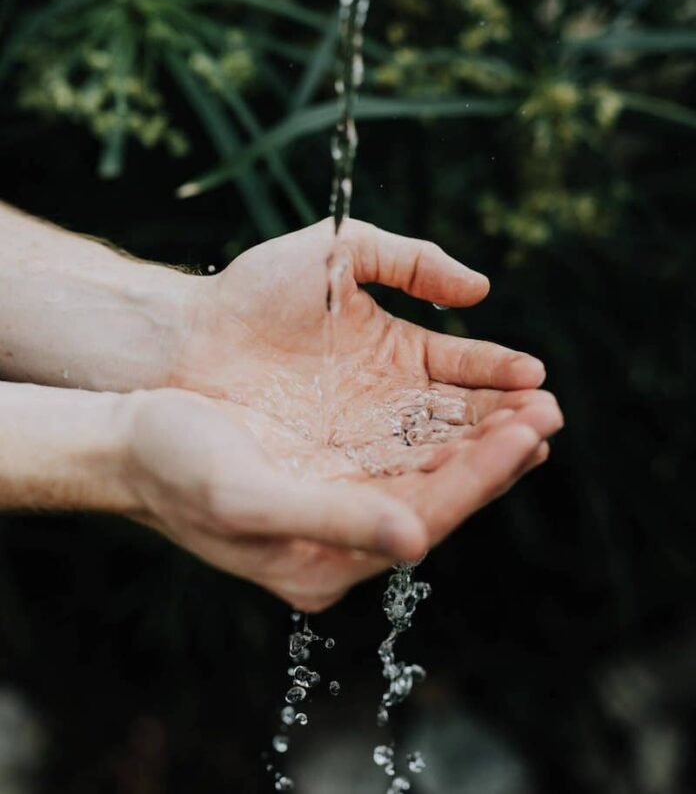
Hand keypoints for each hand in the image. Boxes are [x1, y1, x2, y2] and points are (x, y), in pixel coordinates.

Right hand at [123, 388, 560, 611]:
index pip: (424, 520)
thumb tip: (417, 542)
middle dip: (496, 457)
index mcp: (323, 562)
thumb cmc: (177, 469)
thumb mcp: (246, 498)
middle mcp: (342, 538)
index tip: (528, 436)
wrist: (133, 442)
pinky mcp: (334, 470)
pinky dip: (444, 429)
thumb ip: (331, 522)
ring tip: (530, 405)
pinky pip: (404, 452)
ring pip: (429, 474)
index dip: (479, 479)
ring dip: (479, 441)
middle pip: (439, 499)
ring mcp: (341, 502)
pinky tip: (474, 406)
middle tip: (550, 413)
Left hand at [174, 218, 556, 463]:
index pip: (464, 368)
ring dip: (481, 451)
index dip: (500, 372)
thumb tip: (480, 289)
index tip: (534, 377)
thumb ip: (409, 260)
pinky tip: (462, 473)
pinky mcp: (336, 472)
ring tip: (523, 446)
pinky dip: (431, 478)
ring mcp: (365, 440)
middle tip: (545, 420)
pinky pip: (394, 478)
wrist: (188, 341)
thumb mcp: (338, 254)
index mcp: (399, 353)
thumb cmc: (256, 292)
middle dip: (505, 419)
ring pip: (436, 451)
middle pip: (461, 418)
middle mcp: (390, 402)